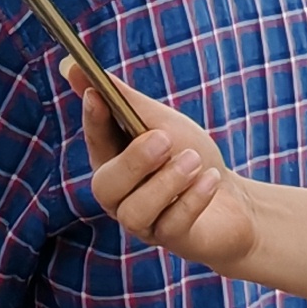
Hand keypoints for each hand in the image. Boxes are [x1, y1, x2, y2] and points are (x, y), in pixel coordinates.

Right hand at [80, 84, 260, 277]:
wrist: (234, 200)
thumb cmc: (190, 156)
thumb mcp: (162, 122)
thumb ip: (124, 100)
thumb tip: (72, 67)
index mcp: (112, 161)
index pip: (93, 141)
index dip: (92, 119)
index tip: (97, 94)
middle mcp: (119, 196)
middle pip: (106, 185)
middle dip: (133, 161)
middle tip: (164, 139)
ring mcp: (142, 223)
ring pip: (135, 211)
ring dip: (167, 182)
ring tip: (194, 160)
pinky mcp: (170, 240)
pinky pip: (172, 224)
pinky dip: (193, 198)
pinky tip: (211, 179)